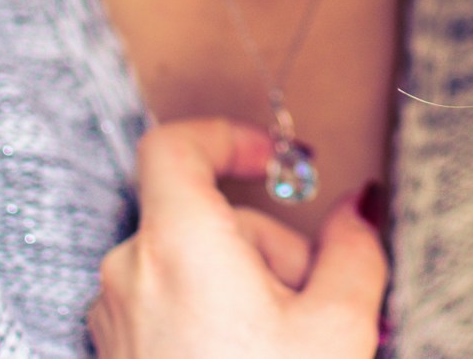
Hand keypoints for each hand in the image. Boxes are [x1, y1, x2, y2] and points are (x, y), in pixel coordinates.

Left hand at [87, 118, 389, 357]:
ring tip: (292, 346)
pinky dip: (212, 315)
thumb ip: (355, 249)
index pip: (174, 145)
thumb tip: (358, 208)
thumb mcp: (339, 327)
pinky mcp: (114, 356)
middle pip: (202, 215)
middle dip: (269, 245)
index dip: (226, 136)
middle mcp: (129, 272)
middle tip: (320, 303)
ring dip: (245, 286)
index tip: (274, 160)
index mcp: (178, 245)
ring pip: (188, 263)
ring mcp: (114, 318)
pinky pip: (166, 304)